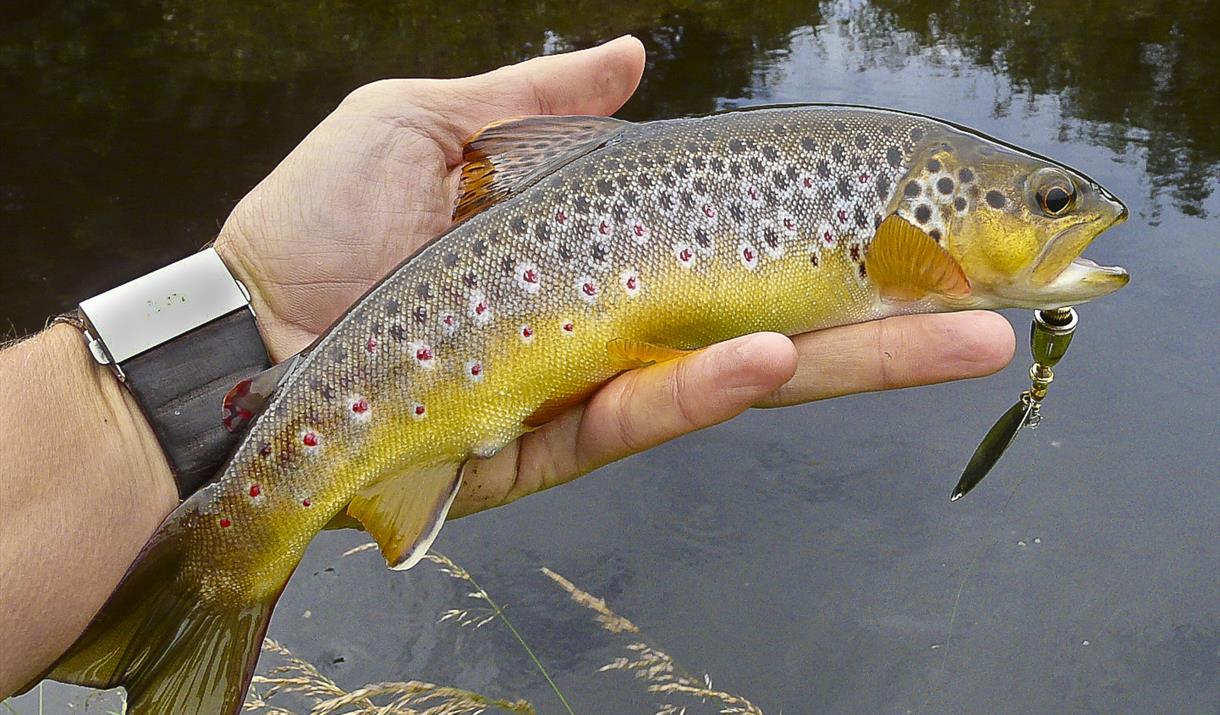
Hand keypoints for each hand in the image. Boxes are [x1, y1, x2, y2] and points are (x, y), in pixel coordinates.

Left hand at [214, 36, 1014, 517]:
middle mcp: (612, 317)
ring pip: (735, 380)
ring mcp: (591, 386)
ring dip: (844, 360)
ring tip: (950, 336)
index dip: (822, 233)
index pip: (734, 238)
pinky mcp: (552, 443)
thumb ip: (540, 95)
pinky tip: (773, 356)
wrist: (241, 337)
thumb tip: (633, 54)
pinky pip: (645, 415)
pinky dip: (707, 387)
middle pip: (768, 317)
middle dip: (882, 314)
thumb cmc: (319, 223)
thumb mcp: (428, 120)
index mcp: (595, 243)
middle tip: (995, 305)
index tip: (919, 217)